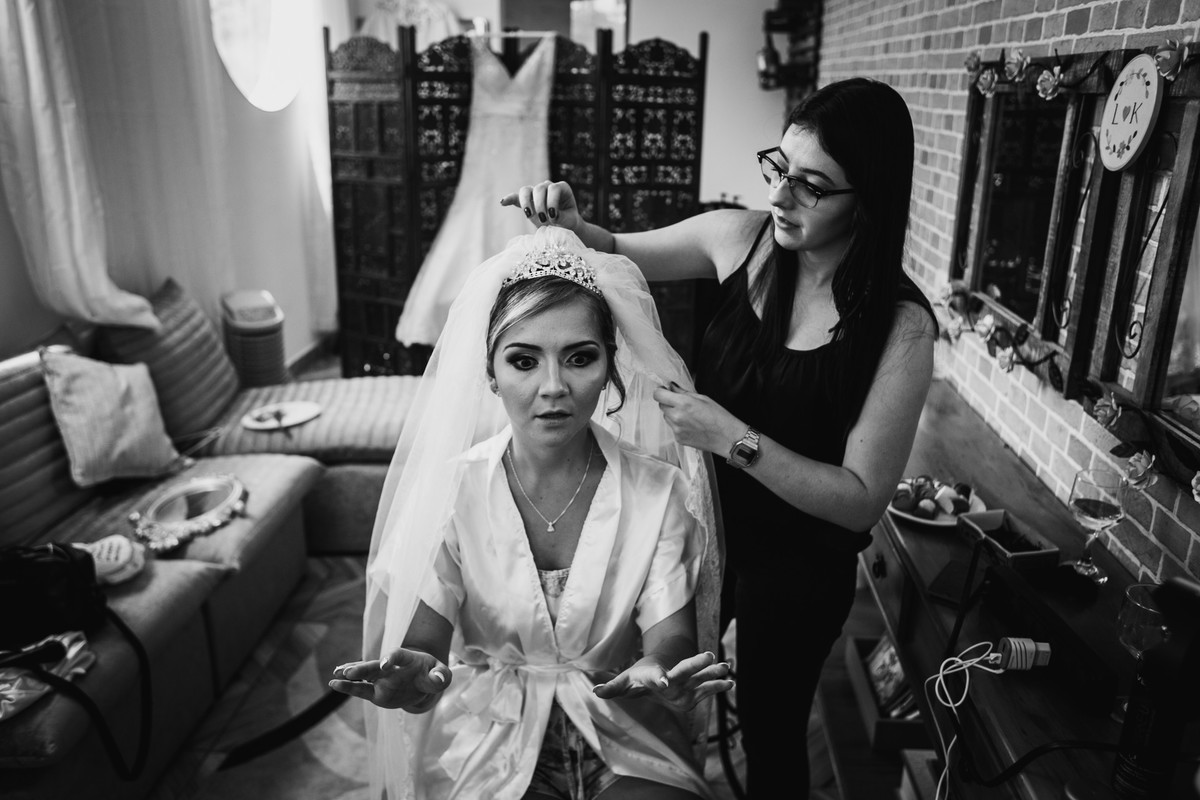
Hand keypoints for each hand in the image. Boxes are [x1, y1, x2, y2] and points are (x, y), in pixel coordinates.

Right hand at [328, 648, 450, 712]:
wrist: (424, 682)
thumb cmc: (433, 675)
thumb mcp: (442, 675)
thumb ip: (441, 676)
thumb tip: (438, 679)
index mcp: (408, 658)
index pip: (398, 655)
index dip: (390, 658)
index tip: (384, 664)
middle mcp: (391, 667)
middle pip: (375, 665)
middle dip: (363, 668)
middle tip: (349, 671)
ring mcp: (382, 678)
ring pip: (364, 675)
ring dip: (350, 674)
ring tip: (336, 675)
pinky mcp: (376, 691)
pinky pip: (361, 689)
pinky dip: (348, 686)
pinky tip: (334, 683)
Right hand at [500, 180, 581, 230]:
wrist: (563, 226)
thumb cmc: (568, 221)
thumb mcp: (569, 220)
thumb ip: (562, 217)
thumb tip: (552, 215)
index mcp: (561, 188)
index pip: (554, 188)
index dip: (552, 202)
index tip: (553, 216)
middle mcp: (548, 186)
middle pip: (539, 188)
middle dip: (540, 205)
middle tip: (544, 220)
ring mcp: (536, 193)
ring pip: (526, 190)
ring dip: (526, 203)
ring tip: (529, 215)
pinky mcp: (527, 201)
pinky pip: (516, 198)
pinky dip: (510, 199)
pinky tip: (503, 202)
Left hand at [593, 651, 732, 711]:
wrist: (657, 670)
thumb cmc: (638, 677)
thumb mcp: (625, 683)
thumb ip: (613, 688)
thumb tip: (595, 691)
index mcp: (653, 676)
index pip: (655, 676)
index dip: (658, 679)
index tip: (664, 682)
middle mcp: (672, 676)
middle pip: (683, 670)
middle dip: (696, 664)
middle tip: (709, 655)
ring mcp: (684, 680)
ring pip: (699, 675)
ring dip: (712, 671)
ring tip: (726, 666)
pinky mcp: (694, 688)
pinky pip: (707, 687)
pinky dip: (718, 685)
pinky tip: (731, 682)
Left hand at [652, 382, 745, 455]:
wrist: (727, 438)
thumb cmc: (719, 417)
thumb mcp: (703, 398)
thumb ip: (684, 393)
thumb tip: (672, 387)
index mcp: (683, 403)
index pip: (658, 394)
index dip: (660, 391)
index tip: (665, 390)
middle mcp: (677, 417)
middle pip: (661, 405)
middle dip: (668, 402)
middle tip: (680, 403)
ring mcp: (676, 429)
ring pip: (666, 417)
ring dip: (673, 414)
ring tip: (689, 416)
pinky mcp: (678, 438)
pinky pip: (672, 428)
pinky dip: (678, 425)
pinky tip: (691, 425)